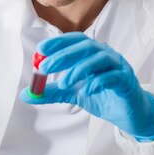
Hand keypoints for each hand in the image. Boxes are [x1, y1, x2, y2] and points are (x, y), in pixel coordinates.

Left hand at [20, 32, 153, 141]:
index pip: (75, 41)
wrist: (128, 114)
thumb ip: (52, 91)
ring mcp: (118, 66)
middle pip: (85, 47)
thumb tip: (25, 94)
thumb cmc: (101, 96)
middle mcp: (106, 55)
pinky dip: (98, 82)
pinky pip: (113, 77)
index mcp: (93, 53)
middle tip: (44, 68)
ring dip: (79, 69)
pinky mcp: (127, 81)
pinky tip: (85, 90)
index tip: (40, 50)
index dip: (58, 42)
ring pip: (99, 59)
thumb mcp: (73, 93)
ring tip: (63, 83)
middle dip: (63, 56)